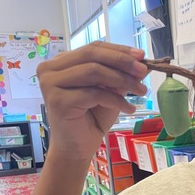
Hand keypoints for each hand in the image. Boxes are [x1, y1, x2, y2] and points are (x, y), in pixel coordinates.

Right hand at [37, 41, 148, 160]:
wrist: (78, 146)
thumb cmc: (92, 118)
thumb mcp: (110, 91)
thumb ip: (121, 75)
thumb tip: (141, 61)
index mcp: (61, 62)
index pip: (93, 47)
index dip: (119, 50)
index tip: (142, 55)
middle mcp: (50, 69)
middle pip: (91, 55)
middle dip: (122, 61)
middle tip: (143, 71)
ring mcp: (50, 84)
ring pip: (93, 71)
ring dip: (122, 80)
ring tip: (141, 91)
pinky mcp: (57, 101)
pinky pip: (94, 93)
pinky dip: (116, 100)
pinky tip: (129, 108)